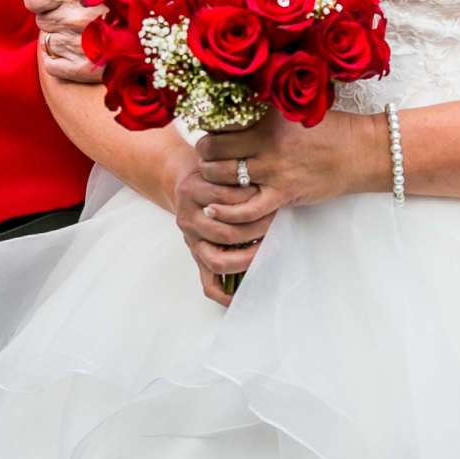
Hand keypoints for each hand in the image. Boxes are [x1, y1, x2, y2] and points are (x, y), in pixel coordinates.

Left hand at [25, 0, 101, 84]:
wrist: (165, 27)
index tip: (57, 0)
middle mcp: (78, 17)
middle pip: (41, 20)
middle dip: (57, 17)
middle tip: (85, 17)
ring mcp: (81, 45)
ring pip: (48, 42)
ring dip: (64, 38)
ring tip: (91, 34)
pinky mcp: (85, 70)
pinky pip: (52, 66)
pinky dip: (63, 61)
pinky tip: (86, 52)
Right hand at [167, 141, 272, 306]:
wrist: (185, 182)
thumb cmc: (210, 173)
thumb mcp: (219, 163)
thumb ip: (236, 169)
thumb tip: (268, 182)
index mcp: (193, 191)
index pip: (226, 201)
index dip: (250, 200)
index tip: (270, 197)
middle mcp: (188, 218)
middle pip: (226, 233)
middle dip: (256, 230)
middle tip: (274, 223)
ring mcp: (191, 240)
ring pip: (218, 260)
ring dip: (247, 258)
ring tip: (266, 248)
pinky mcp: (196, 255)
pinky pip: (207, 282)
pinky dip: (225, 294)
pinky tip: (242, 295)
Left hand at [198, 109, 379, 217]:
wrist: (362, 152)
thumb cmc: (330, 128)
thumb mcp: (297, 107)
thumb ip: (267, 107)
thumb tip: (236, 101)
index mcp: (269, 116)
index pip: (222, 120)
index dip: (206, 125)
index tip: (204, 127)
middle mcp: (268, 142)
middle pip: (214, 149)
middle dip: (204, 153)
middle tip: (206, 154)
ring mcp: (275, 170)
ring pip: (224, 177)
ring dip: (211, 178)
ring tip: (211, 176)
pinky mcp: (284, 194)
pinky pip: (246, 209)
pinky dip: (226, 211)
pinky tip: (212, 209)